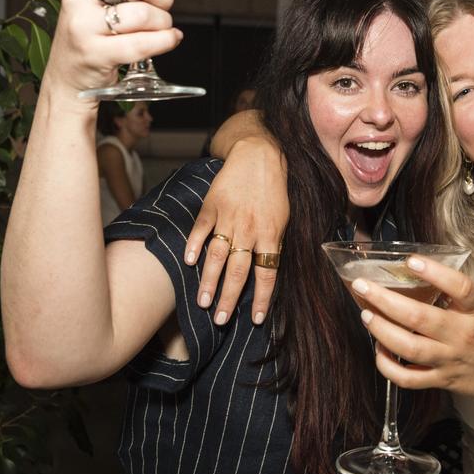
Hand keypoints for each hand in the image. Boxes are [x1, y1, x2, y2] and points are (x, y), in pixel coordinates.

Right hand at [43, 0, 180, 101]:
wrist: (68, 76)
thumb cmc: (92, 35)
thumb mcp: (101, 0)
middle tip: (163, 8)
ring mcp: (84, 25)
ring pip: (144, 14)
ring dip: (164, 23)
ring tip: (161, 29)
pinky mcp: (95, 53)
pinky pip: (142, 43)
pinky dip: (165, 41)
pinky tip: (169, 39)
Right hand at [183, 137, 288, 325]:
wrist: (259, 154)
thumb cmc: (274, 190)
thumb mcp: (284, 218)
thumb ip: (274, 244)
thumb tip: (267, 272)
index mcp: (272, 234)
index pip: (267, 273)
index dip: (261, 298)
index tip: (255, 319)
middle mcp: (250, 229)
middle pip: (239, 270)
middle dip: (229, 297)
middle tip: (220, 319)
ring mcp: (229, 217)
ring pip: (218, 255)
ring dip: (209, 280)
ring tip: (203, 302)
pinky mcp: (213, 205)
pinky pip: (201, 229)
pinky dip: (194, 245)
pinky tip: (189, 262)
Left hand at [351, 255, 473, 407]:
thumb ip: (450, 291)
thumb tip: (409, 268)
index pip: (460, 288)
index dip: (435, 273)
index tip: (411, 260)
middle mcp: (462, 335)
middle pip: (420, 318)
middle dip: (385, 301)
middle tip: (363, 286)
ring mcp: (450, 360)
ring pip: (409, 348)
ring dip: (382, 330)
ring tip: (366, 314)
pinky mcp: (440, 380)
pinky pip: (408, 378)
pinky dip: (387, 365)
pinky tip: (379, 349)